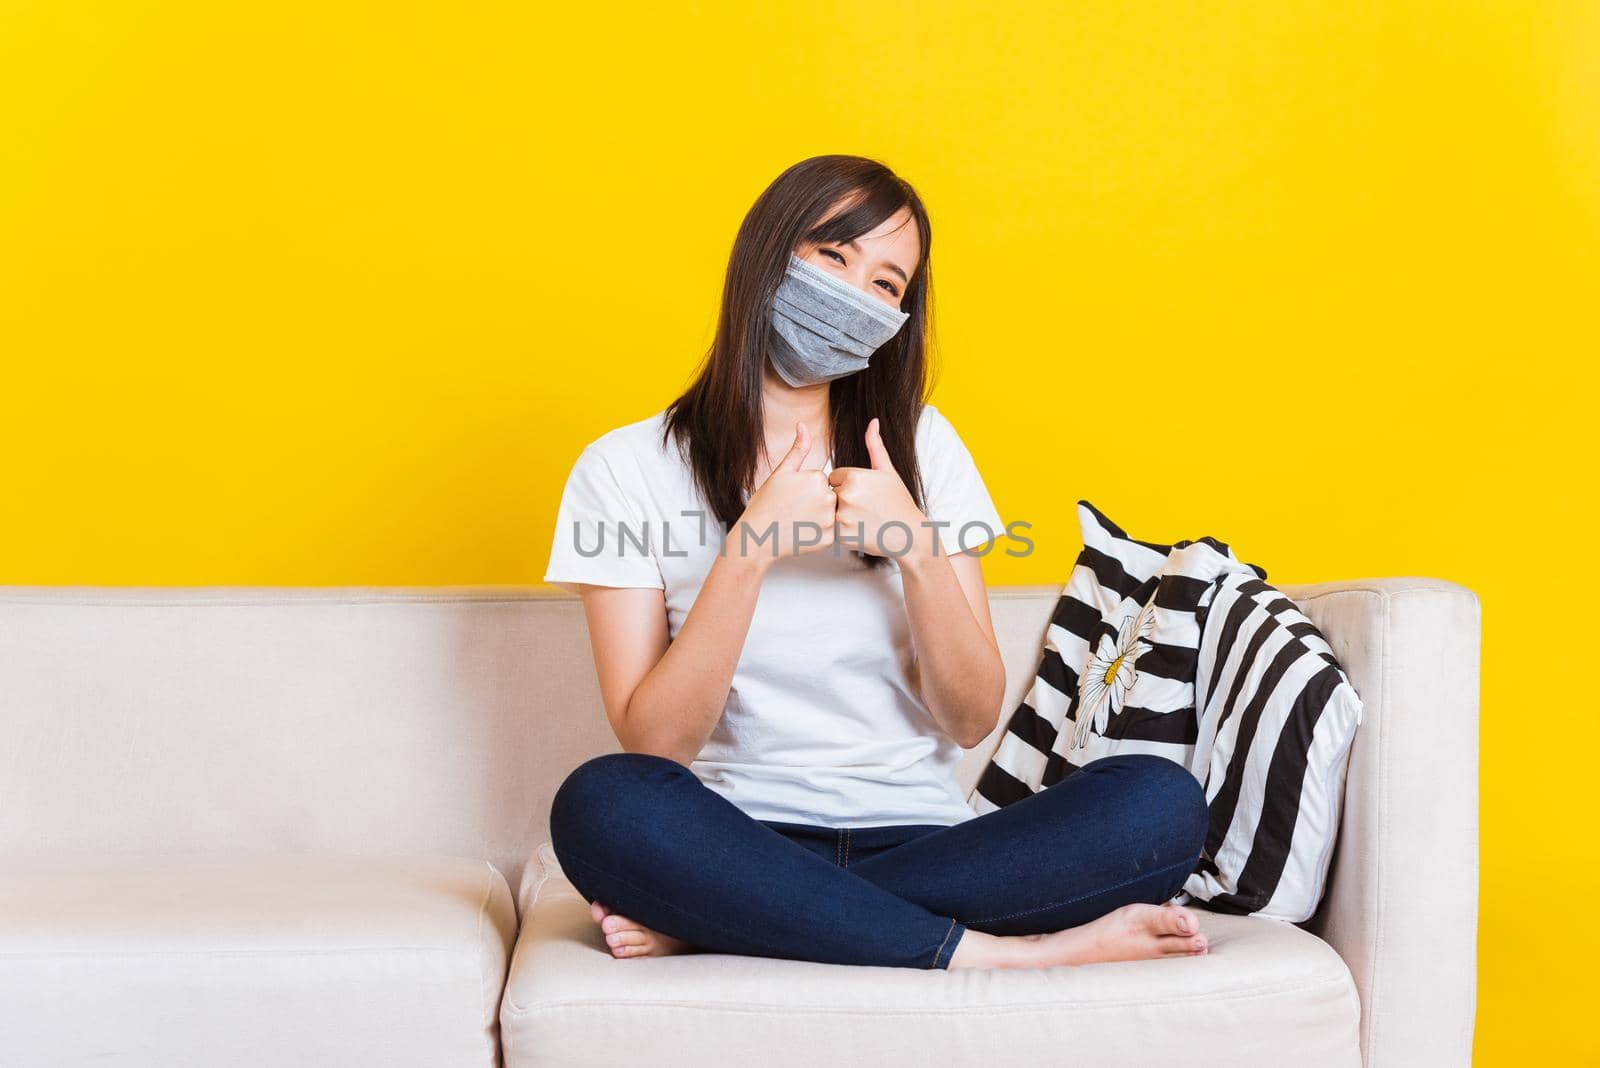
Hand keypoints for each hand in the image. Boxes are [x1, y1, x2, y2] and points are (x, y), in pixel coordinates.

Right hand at [733, 421, 836, 566]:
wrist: (757, 538)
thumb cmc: (766, 504)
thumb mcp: (781, 473)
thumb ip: (798, 450)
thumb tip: (802, 424)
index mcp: (817, 479)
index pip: (822, 481)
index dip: (806, 489)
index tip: (792, 497)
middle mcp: (827, 498)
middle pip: (829, 497)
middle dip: (815, 504)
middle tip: (794, 511)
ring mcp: (829, 520)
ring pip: (830, 515)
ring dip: (818, 519)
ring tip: (798, 522)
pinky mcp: (829, 539)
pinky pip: (830, 533)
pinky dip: (818, 535)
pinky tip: (801, 533)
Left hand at [828, 417, 933, 559]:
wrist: (909, 534)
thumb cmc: (898, 502)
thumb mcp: (888, 471)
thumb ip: (875, 446)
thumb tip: (872, 421)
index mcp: (854, 476)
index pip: (834, 476)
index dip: (848, 485)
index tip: (865, 494)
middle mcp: (846, 495)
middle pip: (831, 493)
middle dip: (843, 500)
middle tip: (865, 509)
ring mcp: (843, 516)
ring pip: (830, 511)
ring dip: (842, 515)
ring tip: (864, 519)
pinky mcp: (842, 535)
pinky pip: (833, 529)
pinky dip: (844, 531)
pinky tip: (862, 530)